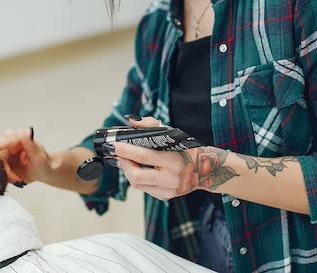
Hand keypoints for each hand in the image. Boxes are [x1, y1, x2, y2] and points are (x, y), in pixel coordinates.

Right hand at [0, 127, 50, 185]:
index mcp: (20, 137)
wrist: (41, 172)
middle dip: (5, 167)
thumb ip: (31, 145)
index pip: (6, 139)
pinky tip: (14, 178)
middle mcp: (10, 141)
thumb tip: (27, 132)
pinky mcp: (1, 158)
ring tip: (17, 179)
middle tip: (16, 178)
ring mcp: (4, 150)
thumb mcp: (38, 157)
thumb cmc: (43, 164)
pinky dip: (5, 175)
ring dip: (6, 173)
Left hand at [114, 116, 231, 199]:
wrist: (205, 169)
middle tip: (119, 155)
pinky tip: (139, 169)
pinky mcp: (165, 196)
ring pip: (137, 184)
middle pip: (135, 174)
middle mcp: (170, 178)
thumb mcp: (172, 133)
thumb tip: (132, 121)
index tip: (112, 146)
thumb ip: (151, 125)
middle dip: (123, 163)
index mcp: (172, 160)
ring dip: (128, 171)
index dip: (123, 150)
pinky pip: (144, 189)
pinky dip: (138, 178)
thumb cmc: (186, 149)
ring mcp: (167, 190)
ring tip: (128, 161)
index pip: (141, 155)